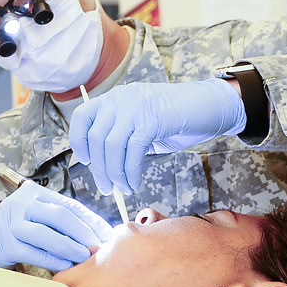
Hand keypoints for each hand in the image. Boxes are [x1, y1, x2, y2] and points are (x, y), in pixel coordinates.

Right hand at [0, 181, 112, 270]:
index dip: (91, 220)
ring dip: (70, 247)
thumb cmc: (17, 233)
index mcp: (33, 193)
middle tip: (100, 248)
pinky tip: (66, 265)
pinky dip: (53, 260)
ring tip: (86, 257)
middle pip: (60, 216)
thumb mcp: (36, 218)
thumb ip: (61, 221)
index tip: (109, 234)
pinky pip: (35, 252)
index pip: (69, 204)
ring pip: (47, 234)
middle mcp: (21, 203)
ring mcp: (11, 223)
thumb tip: (99, 234)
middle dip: (84, 233)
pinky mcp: (6, 244)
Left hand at [70, 79, 245, 193]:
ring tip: (121, 188)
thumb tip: (100, 167)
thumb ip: (119, 136)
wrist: (207, 105)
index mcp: (112, 98)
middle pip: (96, 138)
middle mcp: (120, 99)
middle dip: (99, 168)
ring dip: (114, 173)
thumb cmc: (171, 119)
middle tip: (105, 187)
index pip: (81, 117)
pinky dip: (131, 172)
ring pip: (112, 146)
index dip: (79, 142)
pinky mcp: (153, 119)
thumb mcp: (138, 121)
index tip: (87, 161)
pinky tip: (134, 183)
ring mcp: (136, 107)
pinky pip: (134, 151)